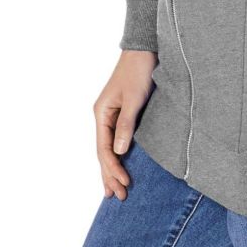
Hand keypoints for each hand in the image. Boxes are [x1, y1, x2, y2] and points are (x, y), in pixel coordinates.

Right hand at [93, 49, 156, 199]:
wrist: (144, 49)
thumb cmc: (138, 70)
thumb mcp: (133, 98)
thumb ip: (126, 124)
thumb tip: (119, 151)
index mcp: (102, 113)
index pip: (103, 149)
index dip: (112, 169)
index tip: (123, 184)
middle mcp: (103, 116)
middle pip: (103, 152)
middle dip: (110, 174)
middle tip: (119, 197)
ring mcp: (112, 114)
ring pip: (109, 147)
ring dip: (112, 168)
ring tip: (115, 190)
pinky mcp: (123, 112)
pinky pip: (117, 139)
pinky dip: (118, 154)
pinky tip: (122, 164)